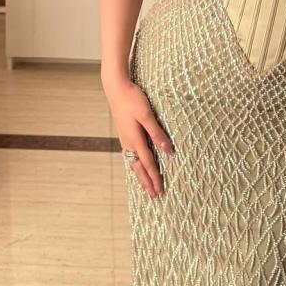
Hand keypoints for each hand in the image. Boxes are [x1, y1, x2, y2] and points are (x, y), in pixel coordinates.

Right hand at [104, 79, 174, 198]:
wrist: (116, 88)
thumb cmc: (133, 99)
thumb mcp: (147, 115)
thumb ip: (157, 133)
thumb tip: (169, 152)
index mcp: (135, 139)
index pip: (148, 163)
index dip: (155, 178)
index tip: (160, 191)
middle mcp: (129, 142)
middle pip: (139, 167)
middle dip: (147, 182)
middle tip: (154, 196)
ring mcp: (125, 138)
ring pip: (133, 162)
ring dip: (140, 175)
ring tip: (145, 186)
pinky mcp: (124, 133)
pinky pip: (130, 154)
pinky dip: (135, 164)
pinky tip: (136, 164)